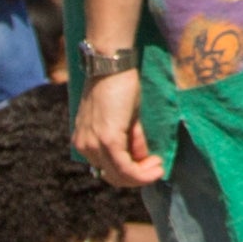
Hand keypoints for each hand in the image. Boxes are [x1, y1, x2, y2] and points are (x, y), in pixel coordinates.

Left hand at [73, 60, 165, 191]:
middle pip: (112, 176)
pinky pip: (126, 167)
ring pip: (119, 175)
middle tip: (157, 166)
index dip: (130, 172)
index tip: (150, 164)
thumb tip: (142, 158)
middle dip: (137, 176)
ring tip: (159, 166)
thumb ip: (130, 140)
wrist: (112, 65)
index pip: (106, 168)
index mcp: (84, 140)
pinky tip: (156, 167)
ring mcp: (94, 144)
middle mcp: (84, 146)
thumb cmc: (119, 86)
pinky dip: (142, 173)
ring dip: (142, 175)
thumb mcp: (124, 119)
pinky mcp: (107, 140)